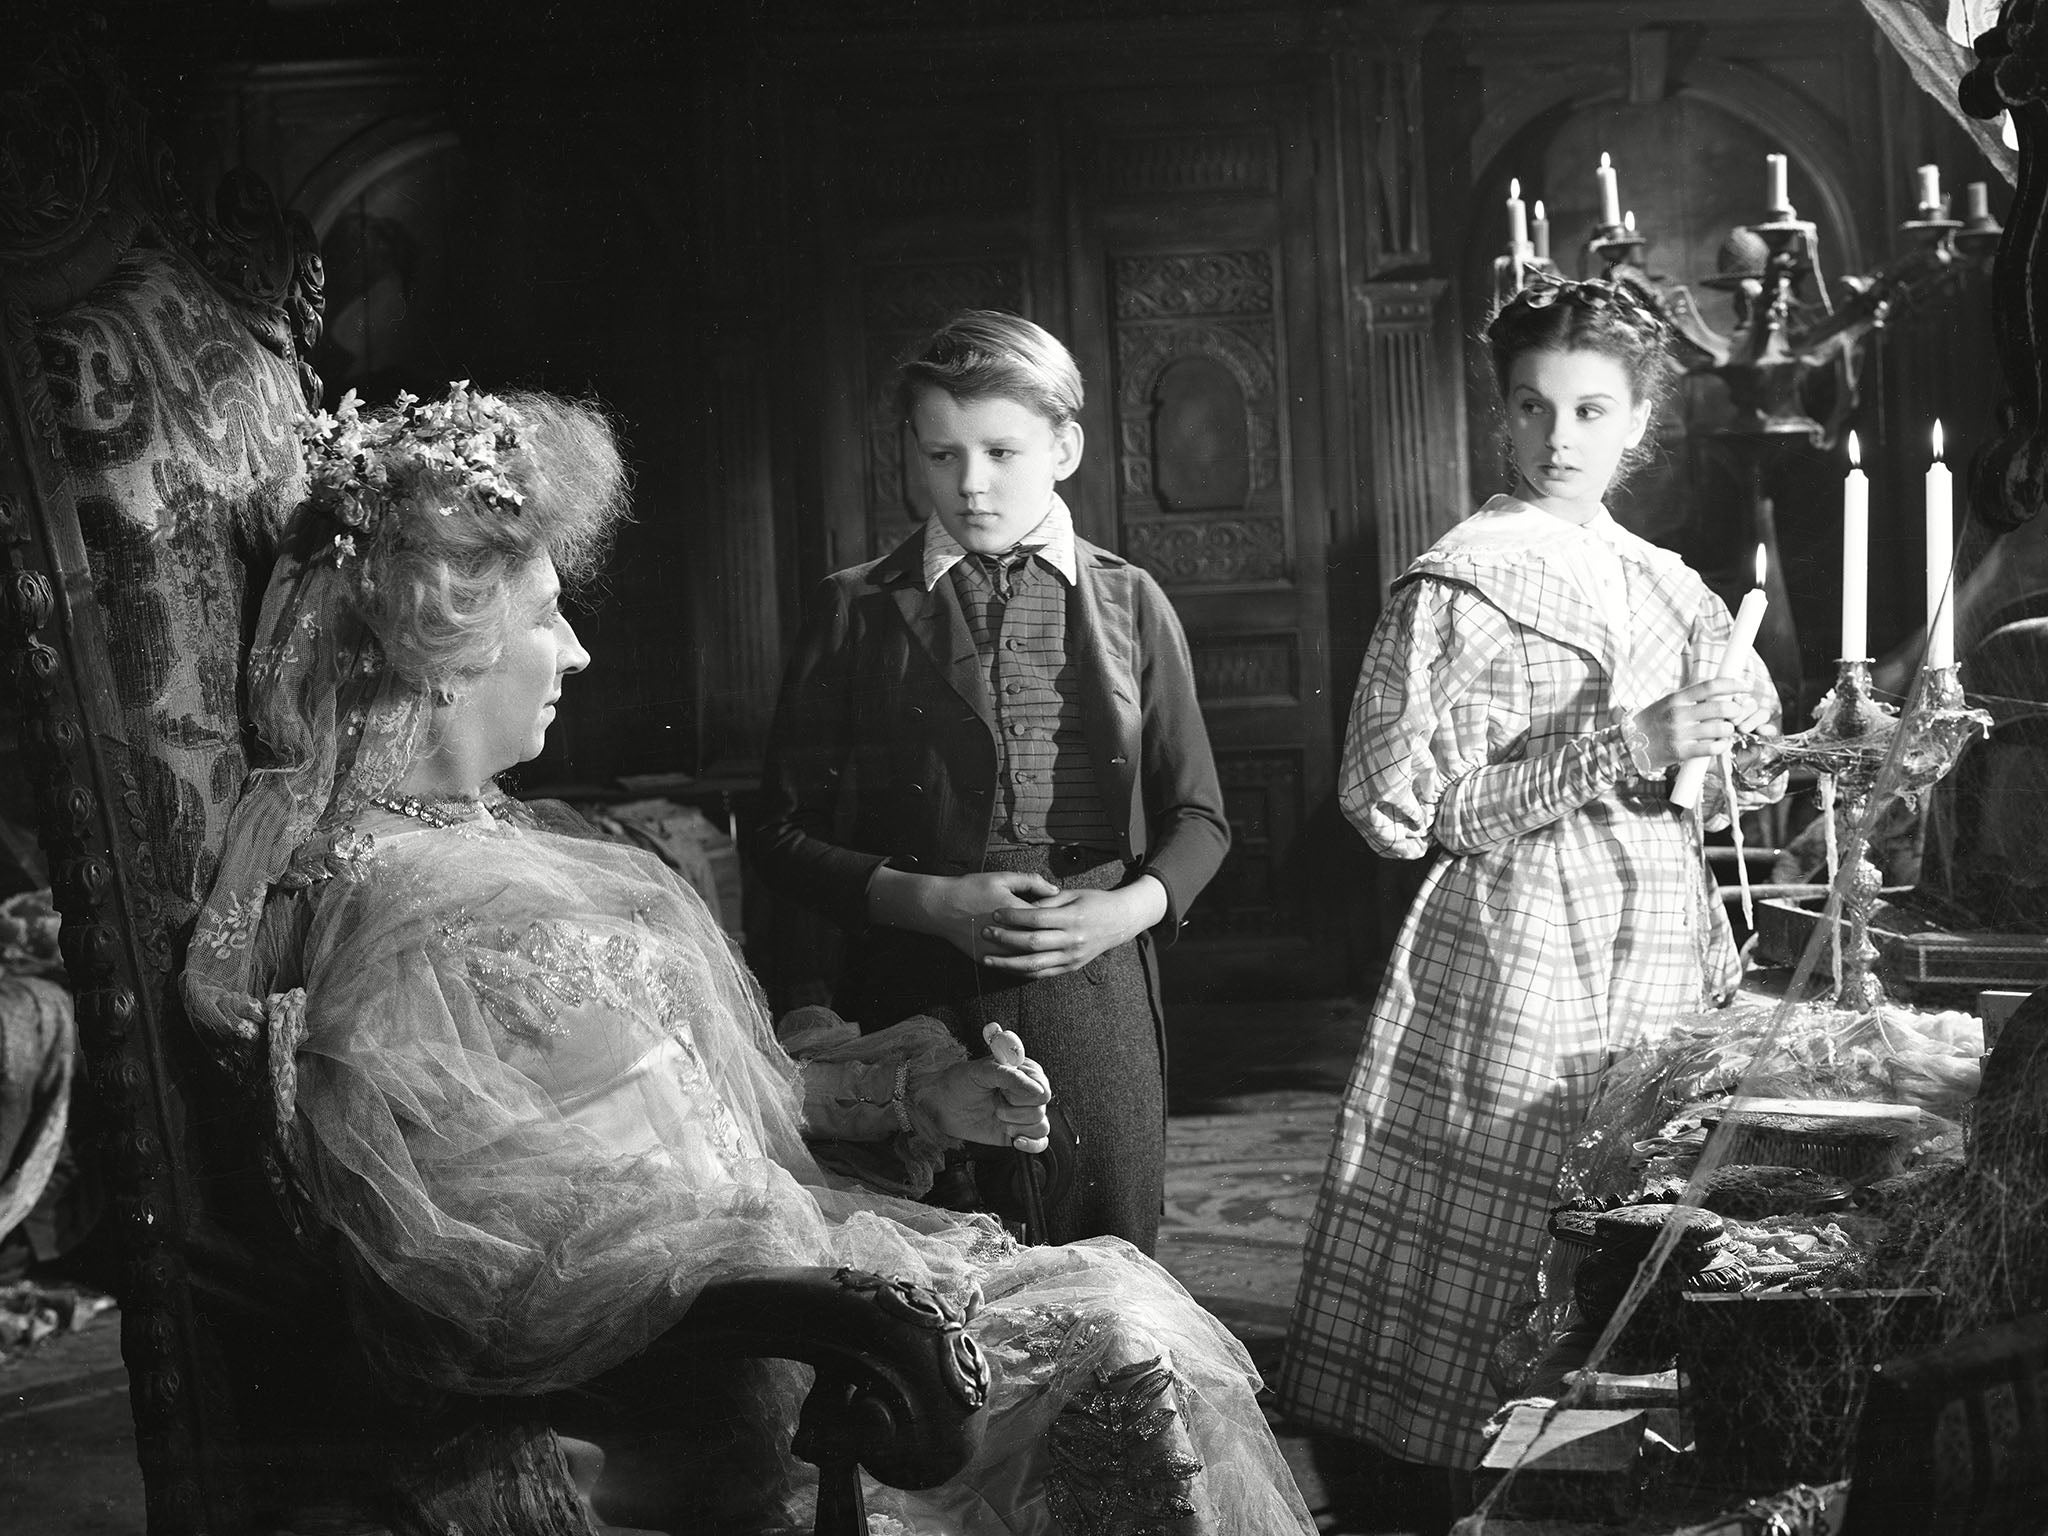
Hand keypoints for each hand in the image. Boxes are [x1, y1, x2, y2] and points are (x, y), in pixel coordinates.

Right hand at [868, 869, 1059, 959]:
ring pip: (1028, 960)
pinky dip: (1024, 967)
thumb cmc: (971, 889)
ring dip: (1042, 957)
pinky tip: (1033, 962)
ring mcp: (997, 950)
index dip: (1058, 919)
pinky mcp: (987, 959)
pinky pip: (1011, 968)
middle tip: (1064, 936)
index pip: (1047, 920)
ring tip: (1054, 953)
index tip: (1065, 917)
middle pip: (1041, 942)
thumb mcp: (1002, 878)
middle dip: (1053, 939)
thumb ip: (1031, 882)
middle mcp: (1009, 934)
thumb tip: (1055, 891)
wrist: (941, 906)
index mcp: (1017, 913)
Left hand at [917, 1039, 1051, 1151]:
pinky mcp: (1018, 1133)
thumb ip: (1011, 1076)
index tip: (1004, 1091)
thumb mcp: (982, 1071)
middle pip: (1041, 1108)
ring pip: (1041, 1126)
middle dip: (1017, 1110)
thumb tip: (1038, 1089)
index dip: (1024, 1093)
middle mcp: (1028, 1093)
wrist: (942, 1104)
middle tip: (997, 1105)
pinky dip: (1031, 1144)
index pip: (1043, 1087)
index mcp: (1025, 1073)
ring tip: (998, 1118)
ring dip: (1018, 1125)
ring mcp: (1023, 1115)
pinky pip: (1040, 1142)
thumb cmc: (960, 1082)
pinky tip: (1016, 1141)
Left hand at [978, 876, 1167, 977]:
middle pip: (1032, 943)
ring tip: (988, 959)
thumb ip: (1046, 901)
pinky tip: (1007, 968)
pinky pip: (1043, 974)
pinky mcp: (1071, 968)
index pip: (1037, 918)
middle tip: (985, 932)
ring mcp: (1072, 957)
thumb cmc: (1094, 902)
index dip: (1014, 916)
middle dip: (1005, 939)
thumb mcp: (1072, 894)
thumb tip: (1020, 907)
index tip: (996, 912)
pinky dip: (1023, 973)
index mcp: (1072, 918)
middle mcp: (1072, 940)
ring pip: (1035, 965)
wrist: (1121, 921)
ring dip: (1008, 963)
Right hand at [1631, 679, 1772, 769]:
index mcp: (1676, 698)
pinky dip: (1722, 746)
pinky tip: (1720, 744)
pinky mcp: (1681, 752)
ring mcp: (1680, 734)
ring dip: (1729, 730)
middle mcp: (1678, 714)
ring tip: (1726, 730)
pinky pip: (1713, 748)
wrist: (1628, 745)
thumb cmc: (1652, 722)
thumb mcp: (1667, 702)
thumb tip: (1719, 692)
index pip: (1710, 686)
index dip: (1732, 684)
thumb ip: (1690, 697)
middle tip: (1737, 713)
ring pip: (1720, 729)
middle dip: (1736, 710)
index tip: (1744, 686)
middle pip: (1720, 707)